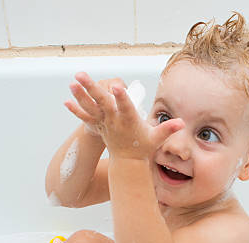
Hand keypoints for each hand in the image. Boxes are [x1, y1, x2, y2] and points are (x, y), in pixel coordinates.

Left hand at [69, 72, 183, 159]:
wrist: (127, 161)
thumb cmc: (143, 146)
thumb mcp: (157, 139)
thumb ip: (168, 129)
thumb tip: (182, 123)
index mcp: (129, 122)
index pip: (125, 108)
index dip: (122, 97)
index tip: (116, 87)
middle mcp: (114, 122)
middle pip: (102, 103)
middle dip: (92, 88)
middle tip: (81, 75)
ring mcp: (105, 124)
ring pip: (91, 108)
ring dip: (81, 95)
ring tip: (72, 82)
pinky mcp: (98, 126)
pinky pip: (85, 117)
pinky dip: (76, 110)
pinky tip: (66, 100)